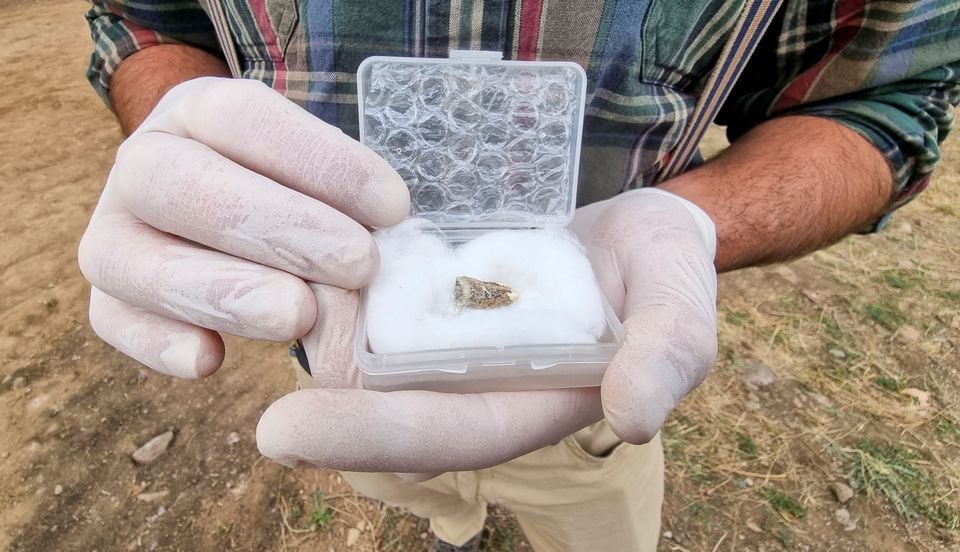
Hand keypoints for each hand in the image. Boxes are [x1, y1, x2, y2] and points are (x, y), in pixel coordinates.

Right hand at [78, 77, 409, 377]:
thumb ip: (342, 199)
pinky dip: (156, 342)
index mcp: (198, 113)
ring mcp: (114, 230)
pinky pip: (112, 319)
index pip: (244, 119)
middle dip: (275, 226)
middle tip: (355, 264)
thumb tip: (390, 240)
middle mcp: (143, 162)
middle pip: (180, 183)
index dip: (320, 161)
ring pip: (136, 257)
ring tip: (297, 316)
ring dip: (222, 291)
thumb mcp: (317, 175)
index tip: (393, 208)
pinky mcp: (106, 296)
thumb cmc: (292, 195)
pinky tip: (209, 360)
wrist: (225, 213)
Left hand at [255, 188, 716, 472]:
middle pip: (383, 398)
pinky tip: (278, 249)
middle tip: (231, 359)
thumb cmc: (663, 271)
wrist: (638, 231)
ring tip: (238, 286)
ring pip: (366, 342)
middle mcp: (471, 378)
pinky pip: (375, 288)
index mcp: (522, 402)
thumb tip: (629, 414)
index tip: (281, 431)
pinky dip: (330, 276)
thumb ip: (667, 356)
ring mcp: (448, 331)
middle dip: (310, 392)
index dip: (370, 440)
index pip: (442, 435)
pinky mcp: (435, 285)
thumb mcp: (681, 306)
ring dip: (304, 325)